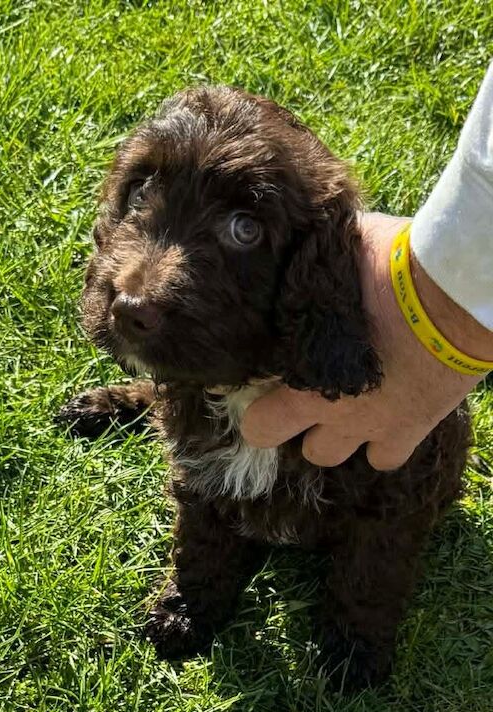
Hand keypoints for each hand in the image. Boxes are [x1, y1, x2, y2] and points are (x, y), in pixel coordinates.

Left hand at [242, 213, 491, 469]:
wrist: (453, 293)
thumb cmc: (388, 269)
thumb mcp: (331, 258)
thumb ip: (305, 272)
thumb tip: (283, 249)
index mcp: (304, 381)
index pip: (259, 426)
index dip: (259, 413)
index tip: (266, 388)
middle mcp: (335, 414)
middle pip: (302, 451)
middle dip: (298, 429)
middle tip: (304, 397)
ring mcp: (374, 426)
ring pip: (334, 457)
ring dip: (335, 437)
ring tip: (342, 406)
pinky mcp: (412, 429)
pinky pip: (386, 459)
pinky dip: (382, 444)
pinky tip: (383, 416)